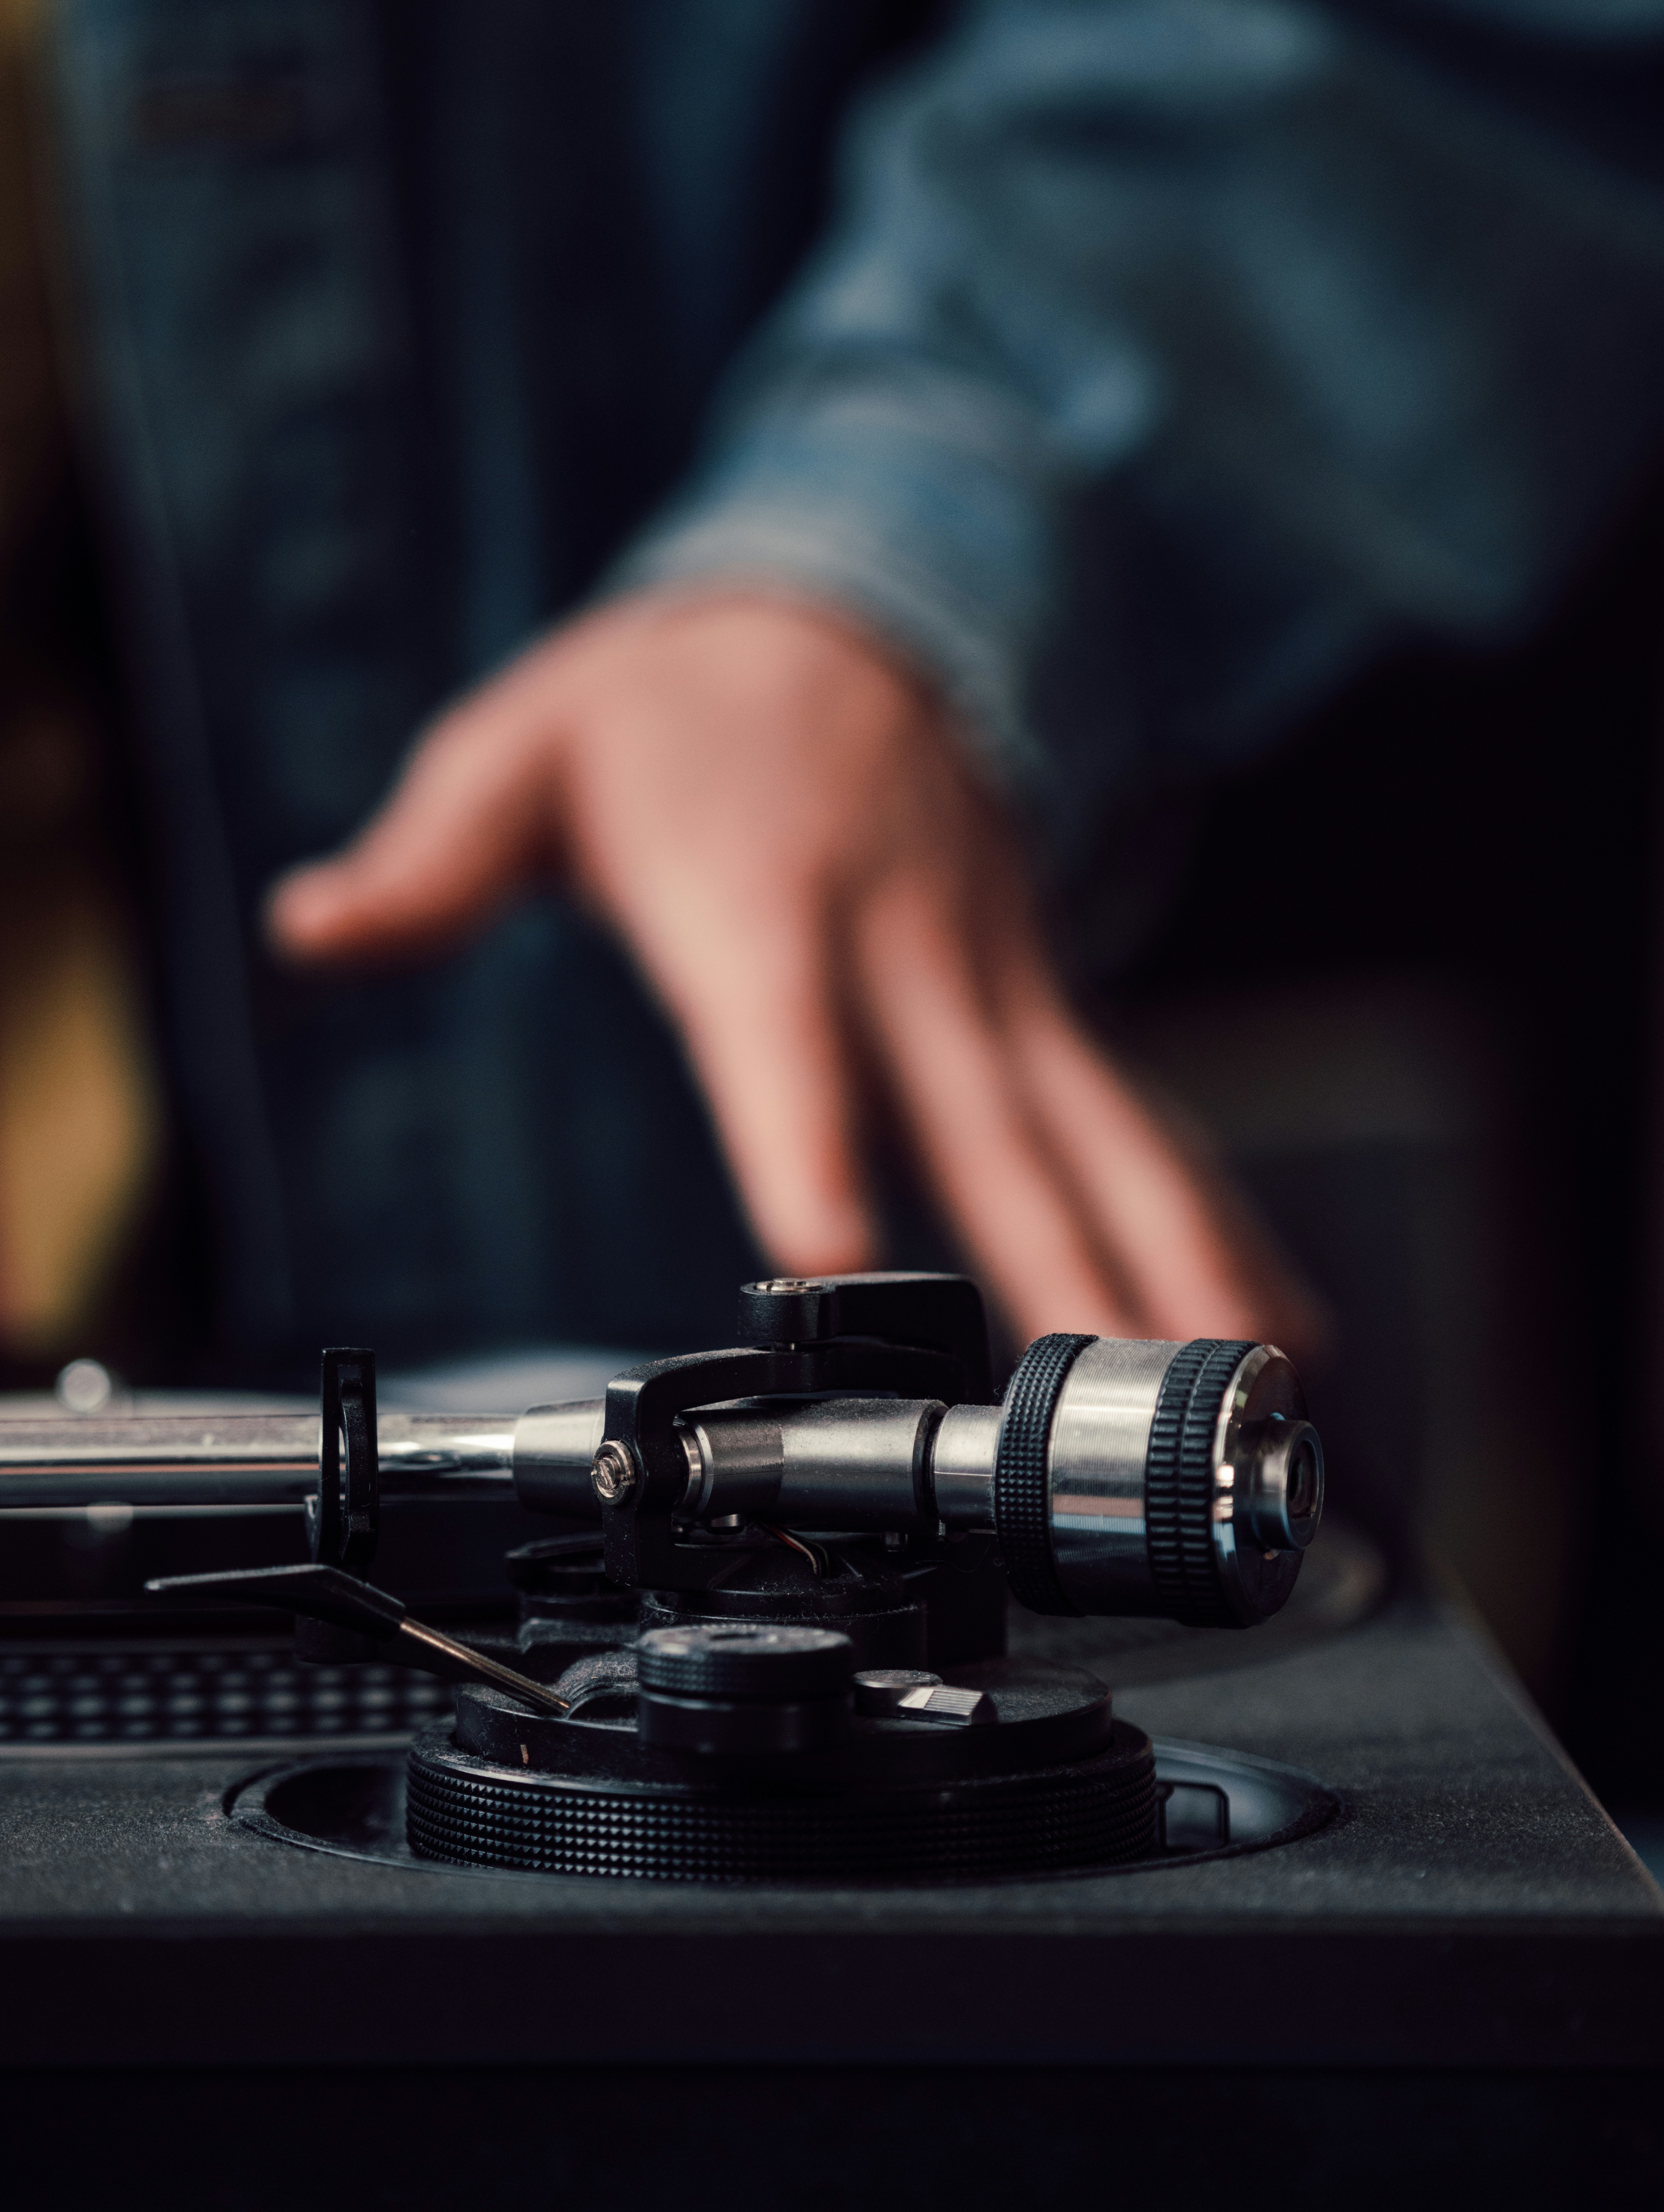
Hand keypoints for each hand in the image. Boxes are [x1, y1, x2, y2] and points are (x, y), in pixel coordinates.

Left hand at [266, 590, 1317, 1350]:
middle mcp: (900, 944)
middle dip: (1061, 1254)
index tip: (835, 1249)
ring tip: (1255, 1370)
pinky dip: (1207, 1212)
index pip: (780, 1030)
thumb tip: (313, 921)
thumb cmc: (674, 702)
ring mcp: (989, 975)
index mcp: (761, 896)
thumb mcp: (525, 744)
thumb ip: (431, 857)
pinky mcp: (1034, 997)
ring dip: (1178, 1251)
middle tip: (1122, 1377)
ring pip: (1096, 1128)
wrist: (846, 602)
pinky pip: (1128, 1116)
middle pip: (982, 1115)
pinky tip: (1269, 1302)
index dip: (807, 1131)